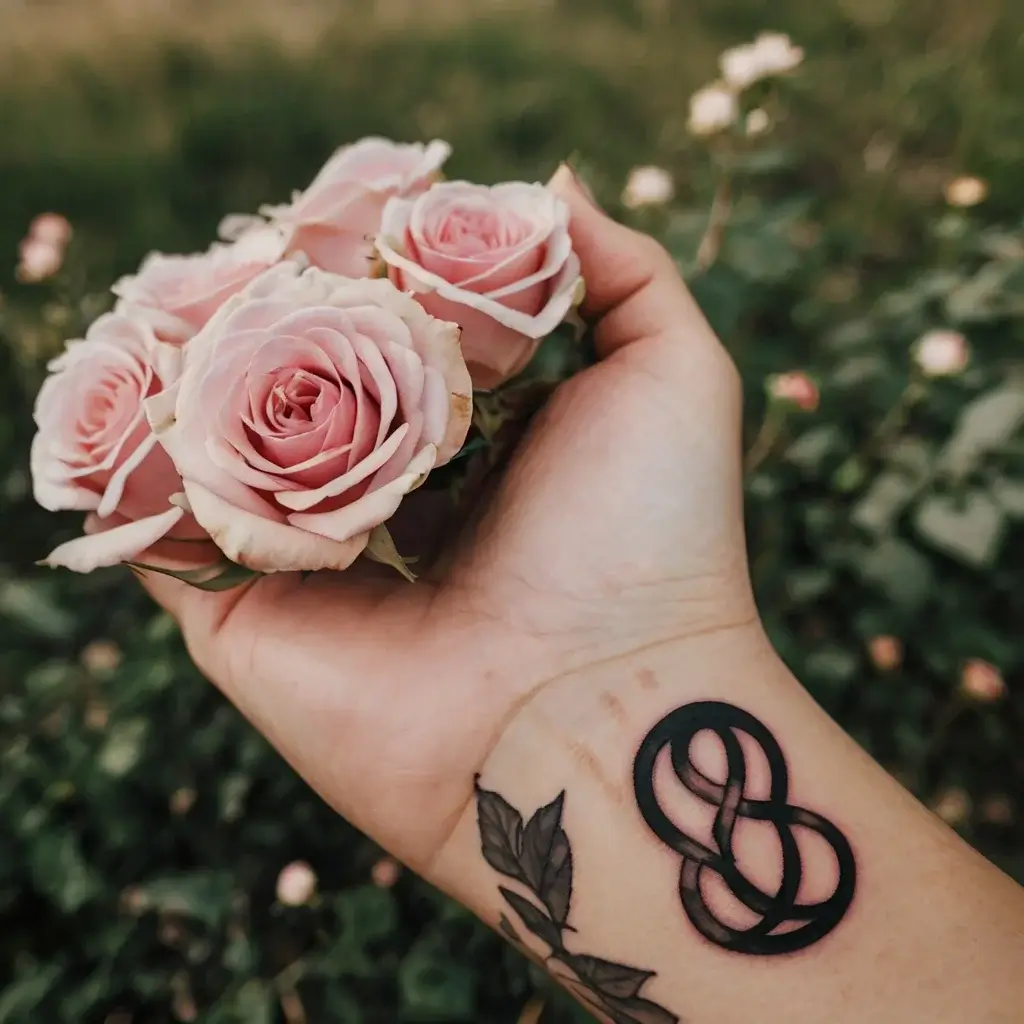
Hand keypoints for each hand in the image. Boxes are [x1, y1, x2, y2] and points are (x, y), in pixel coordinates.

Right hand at [137, 165, 755, 874]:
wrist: (600, 708)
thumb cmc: (651, 535)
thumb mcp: (672, 372)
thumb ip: (622, 268)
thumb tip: (543, 184)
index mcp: (470, 442)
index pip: (385, 337)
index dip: (356, 272)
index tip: (332, 213)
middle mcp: (386, 496)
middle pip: (296, 386)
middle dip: (264, 317)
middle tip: (245, 255)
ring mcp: (309, 559)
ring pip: (217, 450)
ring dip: (186, 379)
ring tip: (168, 304)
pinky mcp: (244, 621)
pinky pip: (160, 533)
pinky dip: (133, 469)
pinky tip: (124, 392)